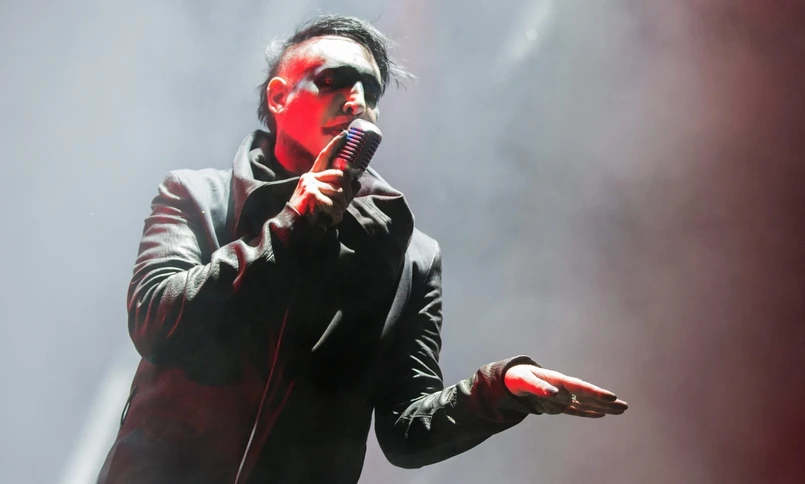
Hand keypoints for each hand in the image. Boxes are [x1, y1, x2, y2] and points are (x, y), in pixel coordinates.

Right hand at [288, 131, 358, 226]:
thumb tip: (357, 182)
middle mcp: (309, 177)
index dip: (335, 145)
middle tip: (341, 206)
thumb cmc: (310, 215)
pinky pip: (334, 205)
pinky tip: (330, 220)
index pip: (324, 157)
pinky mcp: (312, 195)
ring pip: (339, 192)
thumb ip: (340, 191)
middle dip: (346, 193)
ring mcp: (310, 185)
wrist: (292, 228)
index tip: (345, 135)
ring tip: (332, 216)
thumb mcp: (326, 200)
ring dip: (340, 208)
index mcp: (312, 176)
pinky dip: (336, 216)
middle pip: (340, 176)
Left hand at [504, 364, 628, 417]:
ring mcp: (563, 396)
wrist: (513, 379)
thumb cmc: (518, 377)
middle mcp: (564, 388)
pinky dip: (589, 412)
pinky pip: (576, 410)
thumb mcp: (524, 381)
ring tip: (622, 409)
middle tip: (625, 406)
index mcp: (557, 380)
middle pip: (588, 396)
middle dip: (606, 401)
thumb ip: (538, 387)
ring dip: (603, 407)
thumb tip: (554, 393)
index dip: (595, 392)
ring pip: (587, 403)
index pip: (579, 387)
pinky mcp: (559, 405)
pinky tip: (603, 414)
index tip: (611, 397)